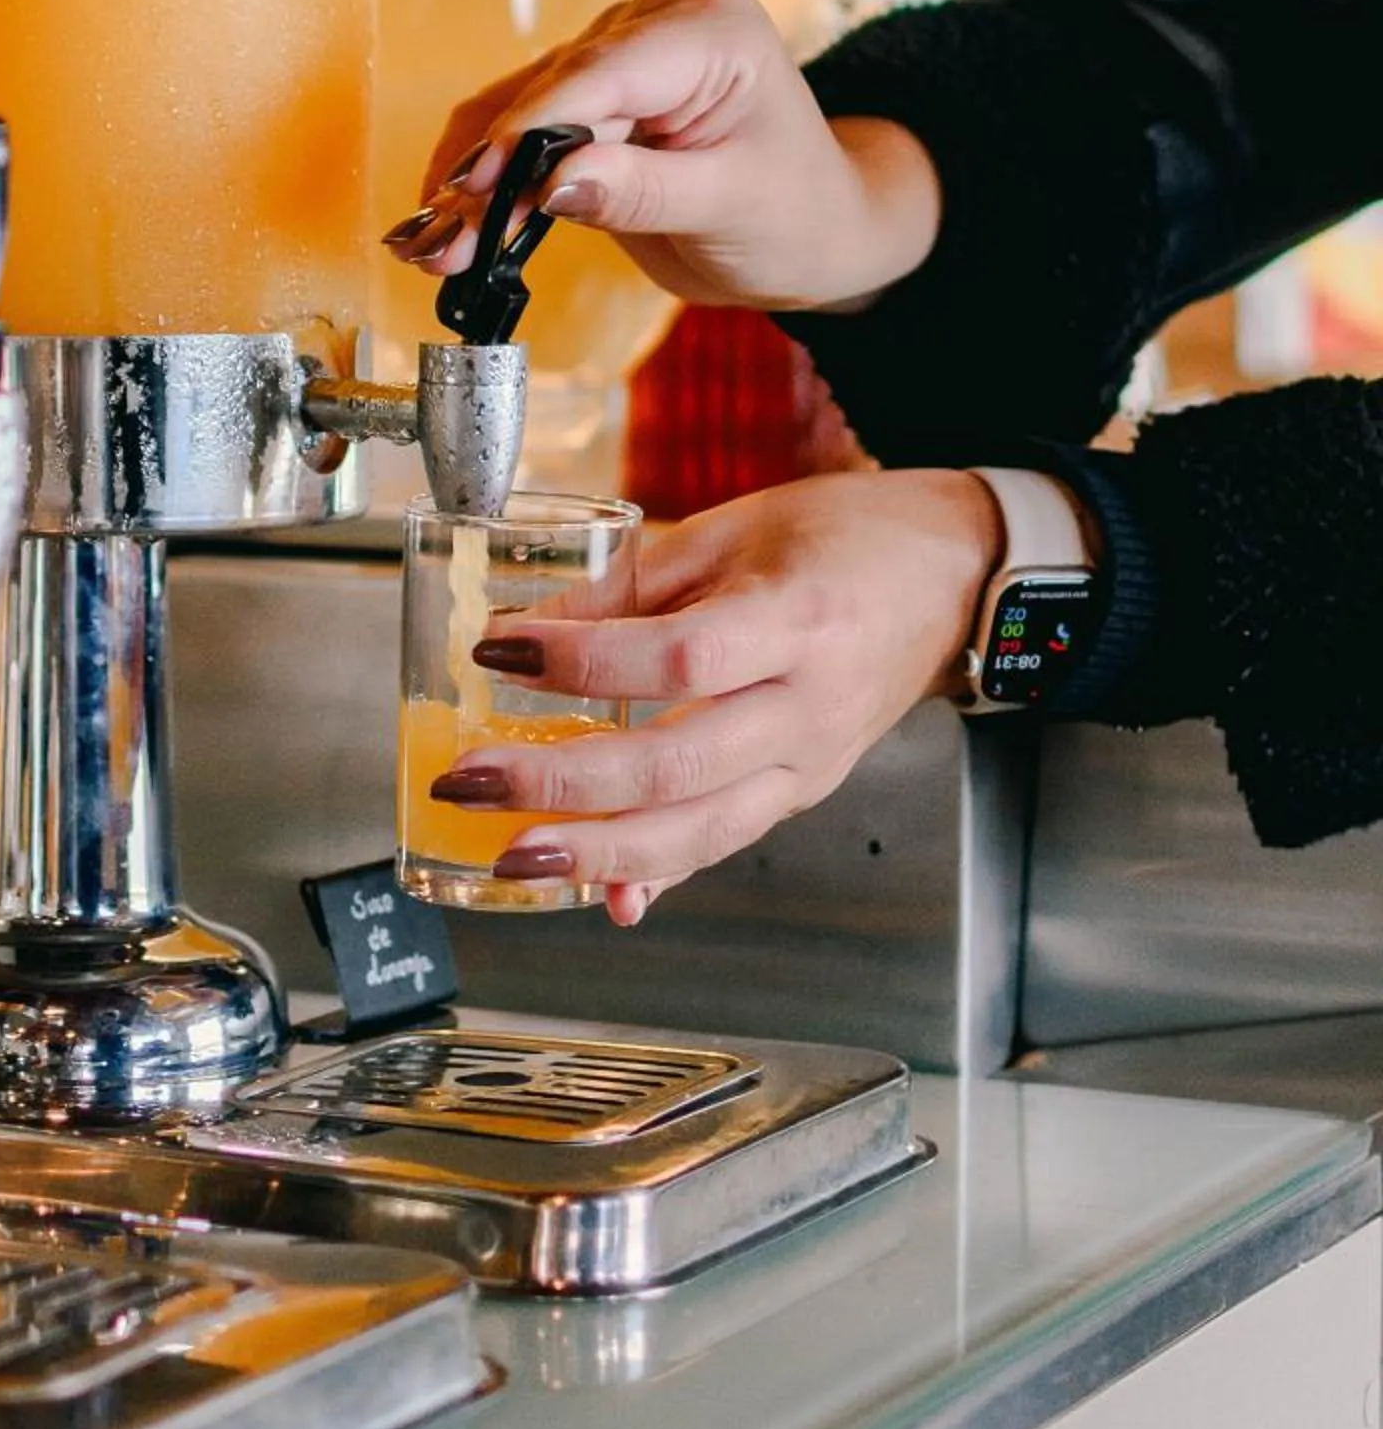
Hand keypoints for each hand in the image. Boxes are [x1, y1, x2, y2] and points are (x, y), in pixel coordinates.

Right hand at [380, 0, 938, 315]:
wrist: (817, 228)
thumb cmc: (797, 214)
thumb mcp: (731, 208)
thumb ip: (642, 191)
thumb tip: (553, 183)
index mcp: (711, 31)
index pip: (599, 73)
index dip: (528, 129)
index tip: (474, 183)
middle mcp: (660, 22)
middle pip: (549, 93)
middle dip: (488, 171)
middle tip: (437, 242)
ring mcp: (622, 51)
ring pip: (521, 111)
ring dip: (472, 181)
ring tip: (427, 245)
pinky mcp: (595, 91)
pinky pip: (526, 128)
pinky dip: (487, 179)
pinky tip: (443, 222)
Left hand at [433, 470, 1002, 924]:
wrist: (955, 577)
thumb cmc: (847, 537)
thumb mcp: (734, 529)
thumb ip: (630, 586)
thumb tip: (524, 630)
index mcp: (797, 619)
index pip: (679, 656)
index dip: (583, 660)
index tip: (501, 648)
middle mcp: (809, 705)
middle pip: (679, 765)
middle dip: (564, 784)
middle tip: (472, 779)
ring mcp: (812, 761)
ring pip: (703, 830)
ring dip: (599, 855)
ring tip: (511, 857)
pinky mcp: (805, 791)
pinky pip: (726, 843)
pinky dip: (663, 876)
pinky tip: (604, 898)